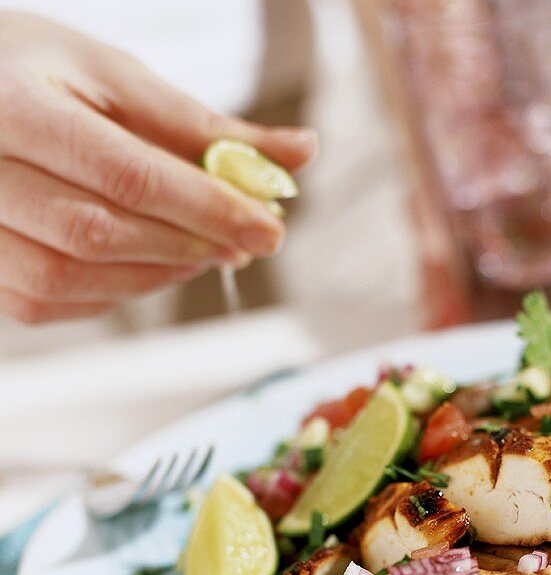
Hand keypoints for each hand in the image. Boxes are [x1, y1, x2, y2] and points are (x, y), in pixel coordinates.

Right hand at [0, 12, 316, 323]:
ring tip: (203, 252)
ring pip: (69, 279)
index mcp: (8, 106)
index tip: (268, 226)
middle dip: (185, 245)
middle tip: (243, 241)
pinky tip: (151, 263)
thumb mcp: (111, 77)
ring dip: (154, 274)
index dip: (205, 208)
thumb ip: (201, 125)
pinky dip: (115, 290)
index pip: (125, 174)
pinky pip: (49, 302)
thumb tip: (300, 153)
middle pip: (96, 234)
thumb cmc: (30, 73)